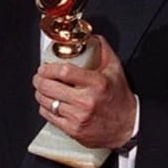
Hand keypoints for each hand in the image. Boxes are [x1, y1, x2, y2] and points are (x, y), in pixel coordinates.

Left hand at [34, 36, 136, 150]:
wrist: (127, 127)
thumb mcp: (115, 70)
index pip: (65, 72)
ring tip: (42, 89)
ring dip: (40, 93)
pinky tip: (47, 104)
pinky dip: (45, 109)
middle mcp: (86, 101)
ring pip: (47, 102)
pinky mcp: (73, 130)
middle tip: (39, 77)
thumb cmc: (120, 99)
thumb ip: (103, 50)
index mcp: (97, 84)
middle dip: (39, 80)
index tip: (45, 67)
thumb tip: (90, 38)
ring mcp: (78, 117)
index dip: (49, 68)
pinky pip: (50, 117)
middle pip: (50, 87)